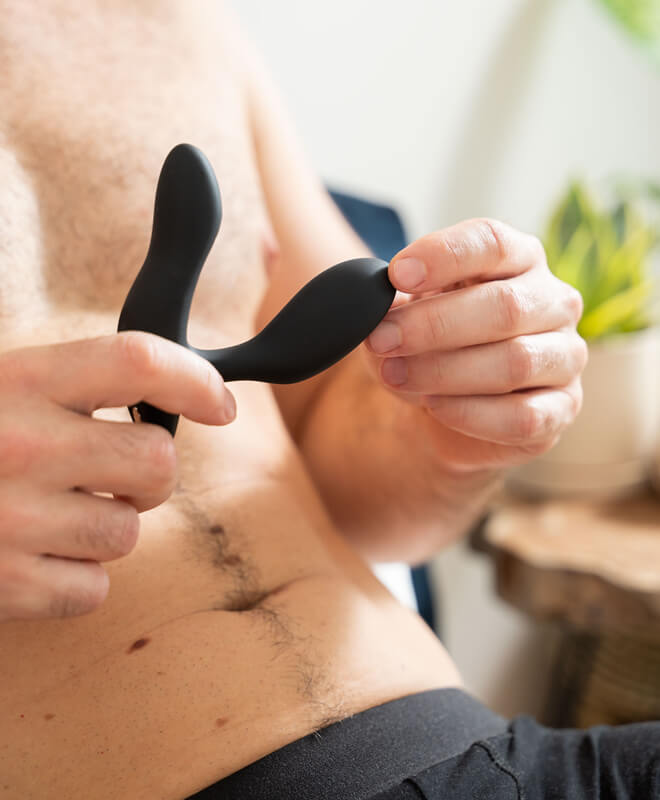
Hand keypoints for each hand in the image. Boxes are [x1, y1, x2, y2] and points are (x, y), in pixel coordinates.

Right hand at [0, 332, 235, 621]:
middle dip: (150, 473)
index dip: (194, 380)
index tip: (220, 404)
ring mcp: (11, 521)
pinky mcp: (3, 587)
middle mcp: (19, 446)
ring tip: (50, 513)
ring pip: (129, 531)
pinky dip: (75, 578)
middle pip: (156, 461)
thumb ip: (66, 389)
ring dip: (105, 525)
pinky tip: (31, 556)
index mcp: (15, 382)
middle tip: (113, 473)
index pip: (137, 361)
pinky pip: (94, 588)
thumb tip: (165, 403)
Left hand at [363, 218, 586, 471]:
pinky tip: (434, 407)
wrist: (443, 405)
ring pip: (515, 362)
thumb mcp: (405, 315)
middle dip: (433, 325)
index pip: (492, 242)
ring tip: (394, 376)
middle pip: (504, 305)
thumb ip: (392, 307)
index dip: (444, 256)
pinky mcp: (561, 409)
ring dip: (444, 371)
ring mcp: (565, 357)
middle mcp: (554, 302)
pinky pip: (523, 416)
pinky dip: (472, 413)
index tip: (396, 275)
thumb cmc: (428, 344)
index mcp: (519, 260)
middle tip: (380, 340)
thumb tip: (373, 311)